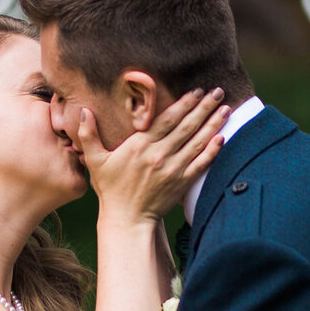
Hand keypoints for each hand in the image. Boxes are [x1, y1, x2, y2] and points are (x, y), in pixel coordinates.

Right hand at [67, 88, 226, 223]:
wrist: (126, 219)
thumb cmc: (110, 189)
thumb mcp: (94, 161)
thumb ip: (88, 135)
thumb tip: (83, 111)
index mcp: (139, 145)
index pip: (167, 119)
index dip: (184, 103)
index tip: (197, 91)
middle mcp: (159, 155)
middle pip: (186, 126)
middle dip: (204, 107)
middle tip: (218, 92)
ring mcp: (172, 169)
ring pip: (197, 142)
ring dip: (213, 124)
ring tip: (226, 108)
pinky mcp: (181, 183)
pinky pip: (201, 164)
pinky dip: (213, 150)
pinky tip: (223, 137)